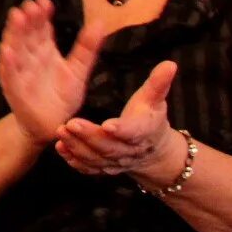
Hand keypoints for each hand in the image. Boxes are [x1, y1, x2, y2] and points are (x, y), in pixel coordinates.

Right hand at [0, 0, 102, 148]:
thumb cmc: (63, 97)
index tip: (44, 1)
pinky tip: (8, 50)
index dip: (42, 14)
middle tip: (30, 5)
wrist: (54, 126)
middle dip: (27, 18)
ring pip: (15, 47)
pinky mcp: (15, 89)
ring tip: (17, 17)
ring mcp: (20, 71)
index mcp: (44, 50)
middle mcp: (30, 57)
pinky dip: (8, 63)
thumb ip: (87, 48)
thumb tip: (100, 23)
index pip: (42, 27)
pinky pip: (10, 74)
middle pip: (26, 33)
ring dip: (14, 32)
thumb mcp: (79, 70)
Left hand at [57, 61, 179, 177]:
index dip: (122, 130)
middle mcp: (129, 151)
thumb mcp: (154, 99)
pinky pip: (89, 167)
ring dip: (77, 147)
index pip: (133, 132)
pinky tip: (60, 148)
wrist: (152, 150)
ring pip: (96, 158)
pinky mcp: (103, 167)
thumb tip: (171, 64)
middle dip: (89, 136)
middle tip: (70, 124)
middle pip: (109, 147)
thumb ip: (158, 83)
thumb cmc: (149, 117)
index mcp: (144, 131)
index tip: (107, 125)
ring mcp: (115, 162)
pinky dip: (74, 160)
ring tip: (60, 131)